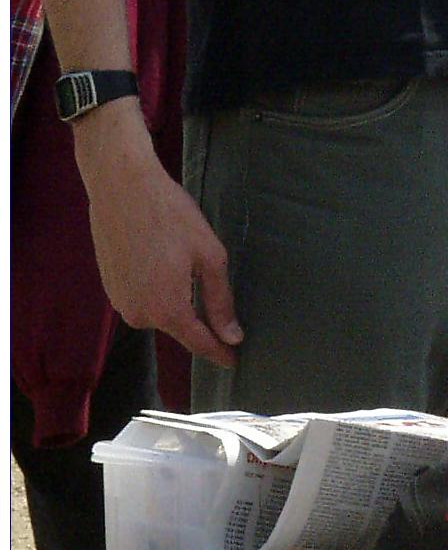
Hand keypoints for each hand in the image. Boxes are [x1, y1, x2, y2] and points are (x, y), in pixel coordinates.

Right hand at [75, 107, 242, 366]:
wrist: (122, 187)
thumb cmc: (170, 216)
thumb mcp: (209, 256)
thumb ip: (220, 301)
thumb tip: (232, 337)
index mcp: (167, 310)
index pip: (200, 343)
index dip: (220, 353)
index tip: (234, 362)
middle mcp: (139, 315)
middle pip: (180, 326)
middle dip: (198, 317)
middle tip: (214, 293)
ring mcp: (120, 303)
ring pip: (161, 312)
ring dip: (176, 298)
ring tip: (182, 262)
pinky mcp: (110, 289)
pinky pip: (143, 299)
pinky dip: (157, 287)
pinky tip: (163, 260)